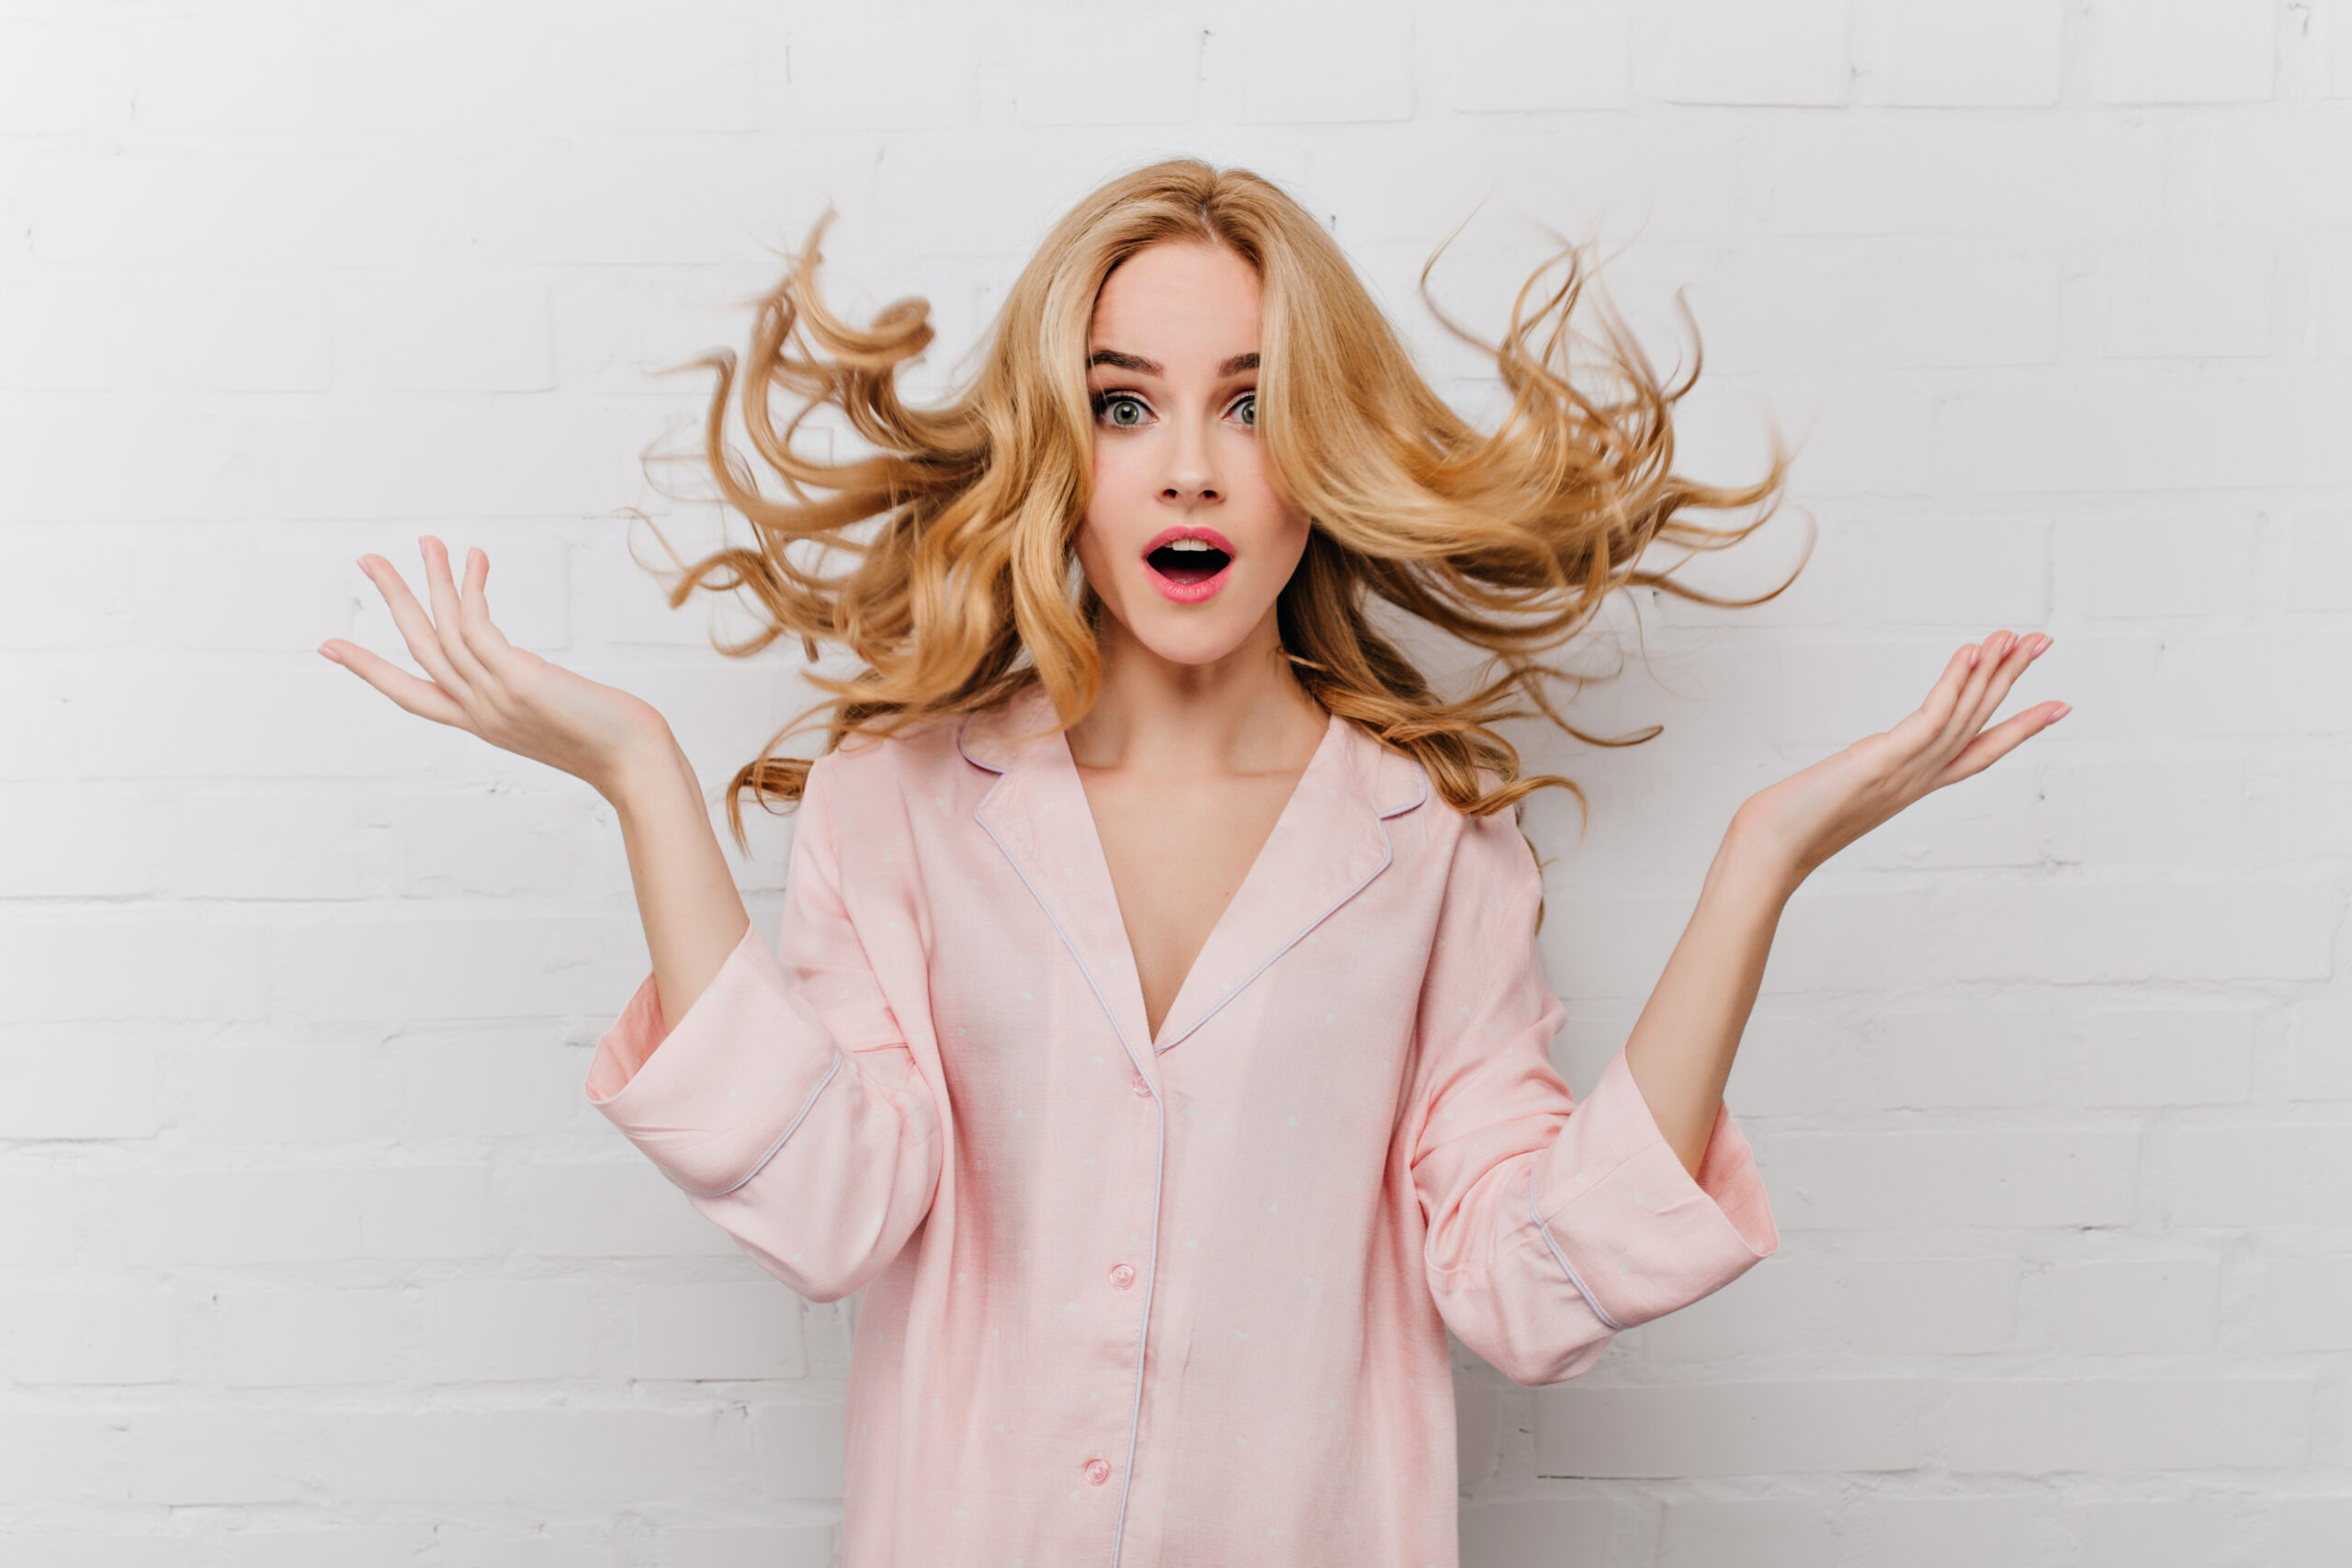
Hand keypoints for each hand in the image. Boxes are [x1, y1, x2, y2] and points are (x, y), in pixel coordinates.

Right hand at [322, 535, 674, 796]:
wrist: (635, 764)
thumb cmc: (609, 744)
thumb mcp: (553, 723)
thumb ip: (529, 701)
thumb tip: (532, 682)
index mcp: (479, 724)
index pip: (409, 695)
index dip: (367, 669)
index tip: (328, 646)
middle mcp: (478, 711)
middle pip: (417, 649)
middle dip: (391, 601)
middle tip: (367, 560)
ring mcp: (494, 696)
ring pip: (444, 630)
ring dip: (432, 581)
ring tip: (426, 542)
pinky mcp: (518, 679)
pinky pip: (479, 626)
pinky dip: (470, 589)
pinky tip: (473, 560)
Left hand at [1728, 629, 2067, 891]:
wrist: (1769, 851)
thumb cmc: (1789, 827)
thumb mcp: (1838, 796)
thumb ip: (1858, 780)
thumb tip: (1853, 771)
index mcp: (1913, 786)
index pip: (1978, 752)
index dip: (2020, 728)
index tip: (2058, 705)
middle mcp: (1918, 779)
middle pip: (1979, 723)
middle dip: (2013, 680)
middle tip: (2043, 641)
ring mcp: (1905, 771)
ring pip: (1963, 715)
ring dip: (1992, 673)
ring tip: (2015, 637)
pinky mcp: (1883, 761)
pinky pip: (1930, 717)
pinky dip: (1954, 684)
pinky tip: (1970, 653)